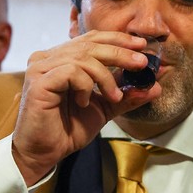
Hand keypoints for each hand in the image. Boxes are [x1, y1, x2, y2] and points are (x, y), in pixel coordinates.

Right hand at [12, 32, 160, 185]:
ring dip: (106, 77)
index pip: (91, 39)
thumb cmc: (67, 130)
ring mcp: (41, 67)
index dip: (117, 39)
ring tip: (114, 97)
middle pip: (90, 45)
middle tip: (141, 64)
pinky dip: (86, 86)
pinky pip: (72, 71)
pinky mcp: (38, 80)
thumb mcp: (104, 110)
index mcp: (61, 58)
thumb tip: (154, 87)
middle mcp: (48, 58)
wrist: (44, 153)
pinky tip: (85, 102)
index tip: (141, 46)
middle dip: (120, 53)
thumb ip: (125, 96)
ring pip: (83, 57)